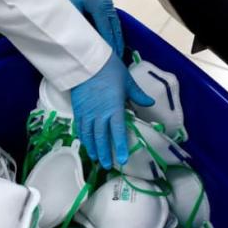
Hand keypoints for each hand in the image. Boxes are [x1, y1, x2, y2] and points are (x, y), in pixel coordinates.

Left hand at [63, 0, 124, 56]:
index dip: (109, 48)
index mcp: (99, 9)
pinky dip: (116, 34)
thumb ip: (76, 19)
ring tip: (118, 57)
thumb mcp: (72, 2)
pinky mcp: (109, 6)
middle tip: (117, 64)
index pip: (106, 33)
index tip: (110, 61)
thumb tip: (77, 36)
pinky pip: (115, 24)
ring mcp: (110, 8)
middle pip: (115, 33)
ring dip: (118, 42)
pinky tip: (116, 42)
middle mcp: (108, 10)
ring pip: (117, 29)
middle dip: (116, 49)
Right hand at [71, 52, 154, 168]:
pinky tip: (86, 144)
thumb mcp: (127, 81)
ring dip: (93, 148)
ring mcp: (87, 113)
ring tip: (97, 158)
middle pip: (102, 137)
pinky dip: (83, 138)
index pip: (118, 131)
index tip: (122, 160)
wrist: (87, 61)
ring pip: (89, 135)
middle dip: (105, 153)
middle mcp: (99, 114)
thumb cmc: (110, 70)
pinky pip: (80, 127)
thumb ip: (138, 95)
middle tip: (108, 165)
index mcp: (114, 108)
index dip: (119, 147)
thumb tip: (149, 102)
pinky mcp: (78, 109)